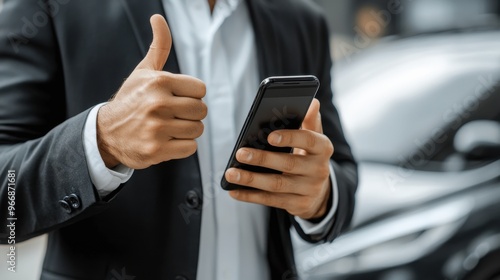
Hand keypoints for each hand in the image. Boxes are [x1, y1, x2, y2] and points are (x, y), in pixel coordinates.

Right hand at [96, 15, 206, 168]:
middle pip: (202, 110)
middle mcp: (158, 104)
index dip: (191, 95)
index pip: (200, 89)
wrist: (107, 132)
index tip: (177, 97)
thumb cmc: (131, 100)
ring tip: (169, 127)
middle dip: (191, 113)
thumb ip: (159, 46)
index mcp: (159, 82)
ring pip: (197, 129)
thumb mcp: (143, 71)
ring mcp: (157, 129)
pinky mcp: (157, 150)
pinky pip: (190, 148)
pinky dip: (182, 146)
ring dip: (187, 130)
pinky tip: (167, 140)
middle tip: (174, 114)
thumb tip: (158, 18)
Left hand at [225, 99, 332, 219]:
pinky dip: (251, 196)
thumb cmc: (308, 156)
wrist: (319, 191)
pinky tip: (234, 191)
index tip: (270, 136)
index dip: (290, 138)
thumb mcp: (313, 138)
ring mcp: (309, 189)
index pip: (309, 140)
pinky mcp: (299, 205)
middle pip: (288, 164)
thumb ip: (309, 121)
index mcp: (323, 148)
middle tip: (240, 153)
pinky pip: (271, 201)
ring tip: (230, 173)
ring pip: (277, 185)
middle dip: (262, 159)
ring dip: (251, 180)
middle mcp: (319, 170)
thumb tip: (313, 102)